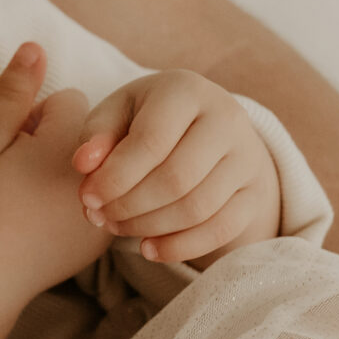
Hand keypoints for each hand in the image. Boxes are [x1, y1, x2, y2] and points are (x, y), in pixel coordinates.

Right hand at [0, 44, 101, 302]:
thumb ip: (13, 93)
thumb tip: (36, 45)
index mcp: (71, 144)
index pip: (70, 101)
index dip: (34, 119)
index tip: (13, 149)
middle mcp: (101, 175)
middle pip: (90, 133)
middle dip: (60, 142)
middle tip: (21, 173)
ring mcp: (106, 211)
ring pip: (99, 167)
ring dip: (72, 172)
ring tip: (33, 197)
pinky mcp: (102, 242)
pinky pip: (103, 202)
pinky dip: (78, 205)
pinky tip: (45, 222)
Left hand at [72, 70, 280, 263]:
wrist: (208, 129)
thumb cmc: (149, 119)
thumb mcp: (119, 114)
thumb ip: (96, 134)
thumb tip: (83, 164)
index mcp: (187, 90)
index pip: (151, 141)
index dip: (115, 176)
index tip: (86, 197)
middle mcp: (227, 118)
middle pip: (176, 179)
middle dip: (129, 206)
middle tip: (99, 217)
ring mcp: (248, 156)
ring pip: (197, 208)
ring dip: (149, 227)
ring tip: (116, 227)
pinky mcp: (255, 192)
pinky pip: (222, 229)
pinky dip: (181, 247)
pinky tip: (148, 249)